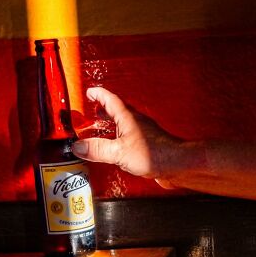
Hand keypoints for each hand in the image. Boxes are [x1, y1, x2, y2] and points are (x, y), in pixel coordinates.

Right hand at [71, 87, 200, 187]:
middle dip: (104, 109)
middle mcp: (135, 123)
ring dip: (112, 125)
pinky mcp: (148, 146)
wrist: (177, 164)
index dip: (99, 95)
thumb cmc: (154, 154)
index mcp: (127, 118)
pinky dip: (120, 139)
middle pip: (117, 111)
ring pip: (124, 125)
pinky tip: (119, 149)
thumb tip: (78, 146)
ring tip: (103, 129)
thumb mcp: (119, 152)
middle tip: (94, 109)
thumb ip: (98, 149)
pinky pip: (130, 138)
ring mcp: (143, 134)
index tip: (90, 92)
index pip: (110, 100)